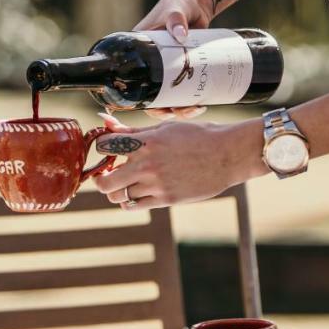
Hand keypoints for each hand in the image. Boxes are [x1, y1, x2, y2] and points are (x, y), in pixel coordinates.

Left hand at [91, 114, 265, 209]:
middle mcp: (147, 165)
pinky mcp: (165, 199)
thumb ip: (133, 130)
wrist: (227, 155)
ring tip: (124, 183)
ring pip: (118, 196)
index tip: (106, 151)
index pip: (104, 146)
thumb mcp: (164, 128)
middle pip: (105, 182)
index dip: (101, 148)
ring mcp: (156, 184)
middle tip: (106, 174)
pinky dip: (128, 201)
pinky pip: (134, 206)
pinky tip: (135, 193)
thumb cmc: (197, 136)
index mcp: (145, 142)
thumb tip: (106, 122)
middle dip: (101, 178)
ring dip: (116, 190)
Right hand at [134, 0, 213, 120]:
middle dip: (167, 109)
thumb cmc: (179, 2)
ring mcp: (166, 67)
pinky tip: (202, 104)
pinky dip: (190, 99)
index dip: (143, 102)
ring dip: (180, 108)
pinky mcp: (181, 66)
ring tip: (197, 109)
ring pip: (170, 95)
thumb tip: (180, 35)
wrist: (197, 0)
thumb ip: (176, 19)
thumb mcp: (174, 11)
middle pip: (153, 95)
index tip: (158, 109)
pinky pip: (183, 88)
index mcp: (137, 52)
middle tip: (184, 111)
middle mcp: (149, 63)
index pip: (133, 83)